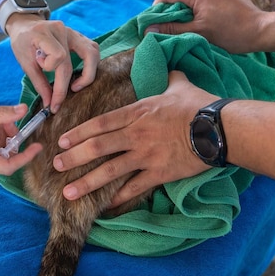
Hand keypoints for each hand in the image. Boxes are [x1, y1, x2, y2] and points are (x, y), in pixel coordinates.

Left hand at [6, 14, 99, 112]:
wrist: (25, 25)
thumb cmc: (23, 43)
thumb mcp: (24, 61)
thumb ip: (38, 82)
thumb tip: (49, 103)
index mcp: (43, 33)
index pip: (58, 55)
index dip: (51, 68)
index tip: (42, 70)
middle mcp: (61, 29)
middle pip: (71, 62)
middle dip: (65, 86)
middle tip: (58, 102)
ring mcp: (73, 31)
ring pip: (92, 54)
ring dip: (87, 74)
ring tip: (76, 86)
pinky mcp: (79, 36)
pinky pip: (93, 50)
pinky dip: (91, 64)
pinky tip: (83, 74)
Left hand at [53, 71, 218, 206]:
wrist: (219, 128)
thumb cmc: (199, 105)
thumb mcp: (179, 85)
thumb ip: (167, 78)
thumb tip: (167, 68)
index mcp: (138, 113)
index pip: (101, 123)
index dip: (79, 132)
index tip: (62, 140)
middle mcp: (136, 135)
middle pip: (98, 147)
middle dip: (73, 157)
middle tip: (55, 165)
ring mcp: (146, 156)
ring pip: (110, 171)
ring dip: (86, 183)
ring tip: (68, 193)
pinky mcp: (159, 173)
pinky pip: (134, 188)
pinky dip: (117, 199)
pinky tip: (103, 207)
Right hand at [149, 0, 274, 52]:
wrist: (261, 31)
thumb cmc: (233, 33)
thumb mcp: (199, 33)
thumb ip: (172, 29)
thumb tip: (150, 29)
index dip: (157, 7)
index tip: (155, 21)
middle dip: (173, 7)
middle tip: (171, 24)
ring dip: (187, 5)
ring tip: (188, 22)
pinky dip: (200, 3)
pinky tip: (203, 17)